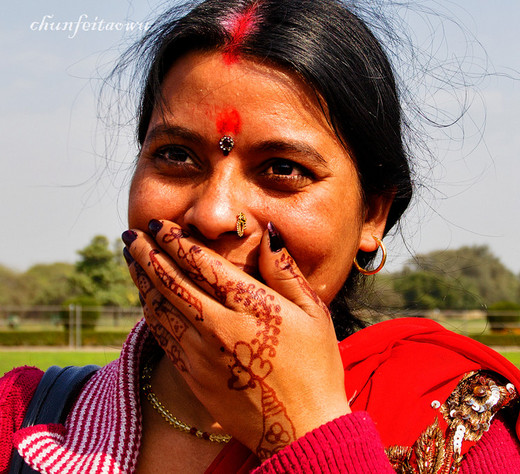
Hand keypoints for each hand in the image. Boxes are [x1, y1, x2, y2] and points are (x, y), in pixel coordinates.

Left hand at [123, 220, 349, 458]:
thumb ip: (286, 272)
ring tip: (130, 260)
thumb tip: (269, 234)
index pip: (202, 264)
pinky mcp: (194, 377)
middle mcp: (219, 328)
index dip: (175, 241)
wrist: (303, 431)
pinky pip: (162, 337)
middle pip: (171, 282)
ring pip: (160, 308)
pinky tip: (145, 300)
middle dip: (146, 254)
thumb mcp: (314, 313)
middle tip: (130, 236)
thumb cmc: (315, 368)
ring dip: (141, 280)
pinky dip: (149, 313)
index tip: (159, 225)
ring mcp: (202, 355)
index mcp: (252, 307)